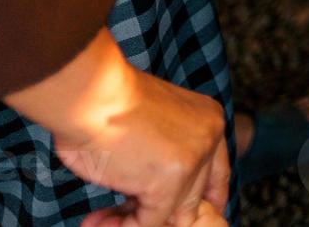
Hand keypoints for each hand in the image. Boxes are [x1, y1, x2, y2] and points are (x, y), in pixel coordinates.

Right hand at [5, 30, 229, 226]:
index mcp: (209, 120)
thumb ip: (166, 154)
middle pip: (194, 196)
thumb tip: (160, 201)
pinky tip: (97, 222)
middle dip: (161, 214)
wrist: (90, 94)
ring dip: (135, 221)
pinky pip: (149, 221)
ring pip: (173, 213)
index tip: (196, 217)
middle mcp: (209, 139)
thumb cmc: (107, 102)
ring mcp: (192, 162)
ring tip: (101, 221)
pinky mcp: (168, 184)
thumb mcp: (153, 123)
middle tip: (118, 217)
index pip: (218, 172)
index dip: (208, 199)